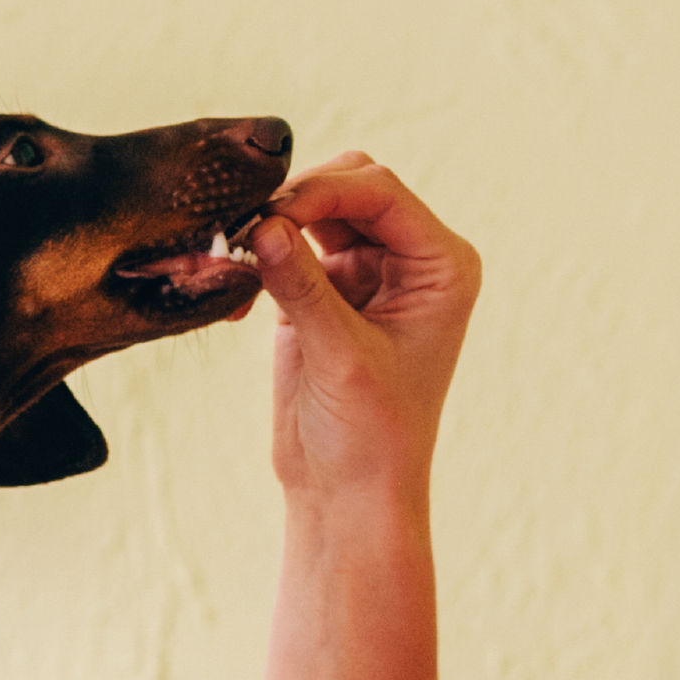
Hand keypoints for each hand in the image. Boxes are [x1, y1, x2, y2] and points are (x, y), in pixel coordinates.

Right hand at [250, 154, 479, 504]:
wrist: (348, 493)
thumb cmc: (370, 436)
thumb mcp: (340, 355)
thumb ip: (302, 284)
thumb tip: (261, 224)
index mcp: (441, 266)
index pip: (381, 193)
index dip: (324, 190)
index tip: (271, 211)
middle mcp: (410, 260)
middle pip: (349, 187)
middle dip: (297, 200)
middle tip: (247, 228)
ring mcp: (366, 272)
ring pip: (314, 209)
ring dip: (274, 223)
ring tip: (237, 251)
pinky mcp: (323, 292)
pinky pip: (287, 246)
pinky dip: (261, 253)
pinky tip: (240, 280)